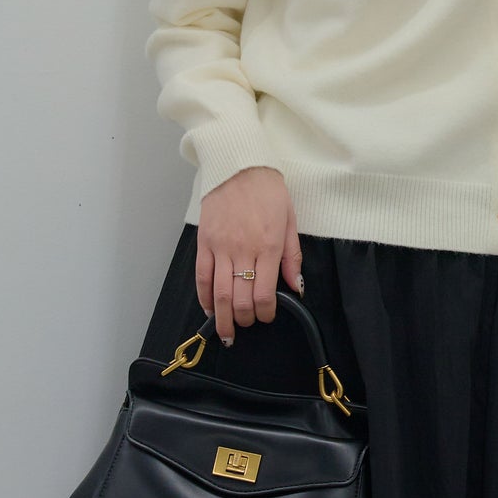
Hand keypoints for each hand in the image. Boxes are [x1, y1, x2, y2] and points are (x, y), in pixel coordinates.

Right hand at [196, 166, 304, 345]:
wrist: (239, 165)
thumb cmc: (268, 191)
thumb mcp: (290, 220)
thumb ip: (293, 257)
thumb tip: (296, 286)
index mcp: (269, 246)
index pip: (264, 293)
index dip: (265, 313)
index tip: (267, 316)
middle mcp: (244, 250)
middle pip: (240, 299)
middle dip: (245, 320)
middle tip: (248, 325)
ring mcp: (221, 247)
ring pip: (219, 293)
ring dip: (222, 318)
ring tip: (227, 332)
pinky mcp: (204, 242)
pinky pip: (202, 276)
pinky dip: (204, 297)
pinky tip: (210, 309)